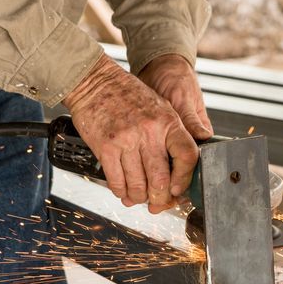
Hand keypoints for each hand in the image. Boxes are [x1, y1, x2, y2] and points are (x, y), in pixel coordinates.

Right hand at [63, 54, 198, 213]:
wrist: (95, 81)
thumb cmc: (127, 95)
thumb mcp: (160, 108)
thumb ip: (172, 136)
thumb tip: (178, 169)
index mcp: (168, 121)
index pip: (187, 157)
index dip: (185, 180)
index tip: (178, 189)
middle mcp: (148, 132)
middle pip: (161, 180)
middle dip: (160, 199)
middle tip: (157, 202)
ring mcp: (126, 141)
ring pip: (138, 186)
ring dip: (139, 198)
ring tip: (138, 196)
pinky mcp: (105, 148)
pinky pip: (116, 182)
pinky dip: (121, 192)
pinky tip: (123, 190)